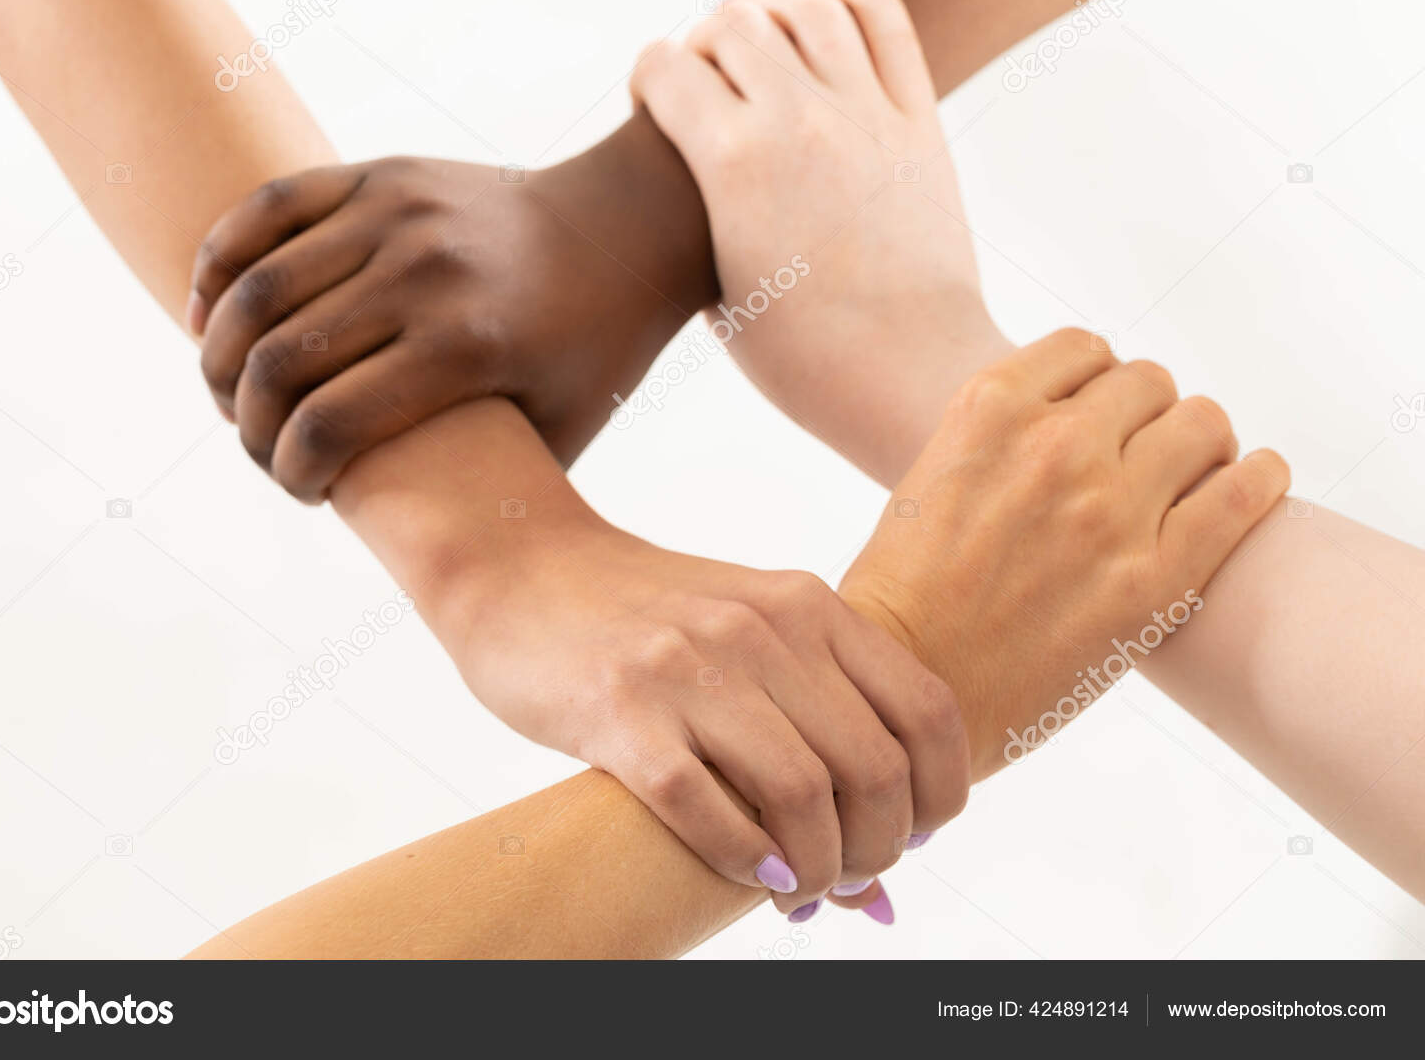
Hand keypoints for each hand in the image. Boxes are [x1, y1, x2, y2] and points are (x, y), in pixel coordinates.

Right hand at [189, 135, 713, 501]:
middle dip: (244, 420)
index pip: (327, 427)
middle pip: (278, 361)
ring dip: (219, 350)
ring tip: (225, 387)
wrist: (623, 231)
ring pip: (257, 287)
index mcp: (466, 349)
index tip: (300, 490)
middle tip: (254, 444)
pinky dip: (223, 261)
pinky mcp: (382, 174)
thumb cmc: (589, 355)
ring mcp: (398, 214)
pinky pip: (269, 209)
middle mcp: (424, 275)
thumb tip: (421, 544)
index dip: (289, 473)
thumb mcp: (558, 437)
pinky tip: (212, 311)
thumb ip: (487, 484)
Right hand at [435, 500, 969, 914]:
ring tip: (801, 890)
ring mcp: (686, 667)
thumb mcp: (749, 623)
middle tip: (852, 879)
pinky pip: (702, 809)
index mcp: (806, 604)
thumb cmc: (648, 619)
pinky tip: (751, 876)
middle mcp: (758, 629)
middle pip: (871, 769)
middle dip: (877, 849)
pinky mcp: (617, 711)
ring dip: (815, 869)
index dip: (942, 794)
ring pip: (799, 796)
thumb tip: (886, 845)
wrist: (520, 571)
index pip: (927, 710)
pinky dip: (741, 860)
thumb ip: (818, 705)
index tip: (918, 834)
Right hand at [629, 0, 1007, 474]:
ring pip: (804, 8)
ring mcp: (863, 113)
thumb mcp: (716, 291)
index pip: (664, 67)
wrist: (909, 376)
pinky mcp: (917, 121)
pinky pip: (885, 20)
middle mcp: (796, 120)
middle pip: (729, 25)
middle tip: (705, 82)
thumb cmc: (803, 360)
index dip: (647, 80)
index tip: (653, 106)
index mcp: (731, 164)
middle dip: (703, 44)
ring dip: (766, 7)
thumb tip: (690, 176)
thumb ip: (697, 216)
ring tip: (754, 31)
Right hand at [838, 328, 1290, 775]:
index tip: (1100, 413)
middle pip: (1147, 383)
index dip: (1097, 380)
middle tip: (1143, 454)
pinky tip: (1256, 479)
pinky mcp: (1155, 579)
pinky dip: (1259, 477)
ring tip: (1194, 472)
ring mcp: (1110, 508)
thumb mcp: (931, 478)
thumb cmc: (906, 596)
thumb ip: (999, 441)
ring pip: (1201, 423)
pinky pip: (1243, 494)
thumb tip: (1072, 427)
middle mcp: (1055, 444)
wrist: (910, 690)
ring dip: (1200, 442)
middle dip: (1147, 414)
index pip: (1083, 349)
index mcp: (989, 412)